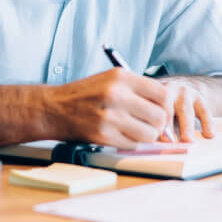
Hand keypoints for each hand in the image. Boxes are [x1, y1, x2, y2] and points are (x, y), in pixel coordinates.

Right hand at [44, 67, 172, 149]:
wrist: (55, 108)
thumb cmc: (86, 94)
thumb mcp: (110, 79)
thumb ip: (138, 90)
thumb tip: (167, 108)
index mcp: (120, 77)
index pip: (162, 94)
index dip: (166, 106)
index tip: (163, 111)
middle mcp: (116, 94)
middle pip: (159, 116)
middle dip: (159, 124)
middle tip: (151, 124)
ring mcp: (109, 116)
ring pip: (149, 134)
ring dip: (146, 135)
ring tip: (134, 129)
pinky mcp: (103, 135)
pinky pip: (133, 144)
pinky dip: (131, 142)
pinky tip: (120, 134)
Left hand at [157, 78, 214, 141]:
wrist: (181, 89)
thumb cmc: (163, 105)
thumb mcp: (154, 106)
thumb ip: (152, 120)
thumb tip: (149, 141)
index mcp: (152, 94)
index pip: (151, 108)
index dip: (152, 123)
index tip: (154, 137)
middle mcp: (167, 90)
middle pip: (167, 109)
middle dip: (168, 125)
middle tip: (169, 141)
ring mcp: (184, 92)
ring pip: (185, 110)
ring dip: (186, 126)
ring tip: (188, 140)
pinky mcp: (198, 97)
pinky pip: (203, 110)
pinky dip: (207, 122)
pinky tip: (209, 134)